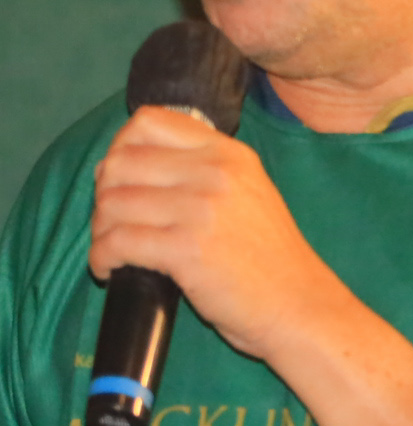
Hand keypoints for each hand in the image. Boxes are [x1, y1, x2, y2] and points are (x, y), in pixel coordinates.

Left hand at [86, 106, 351, 362]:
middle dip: (103, 193)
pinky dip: (101, 258)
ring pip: (112, 203)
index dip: (121, 147)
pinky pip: (116, 242)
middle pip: (120, 162)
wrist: (298, 303)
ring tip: (112, 248)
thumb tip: (125, 165)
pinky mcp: (185, 250)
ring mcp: (200, 210)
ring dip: (100, 229)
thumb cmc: (269, 256)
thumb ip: (203, 170)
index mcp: (230, 153)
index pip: (149, 122)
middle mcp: (215, 173)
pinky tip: (110, 269)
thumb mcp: (248, 193)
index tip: (122, 178)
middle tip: (113, 221)